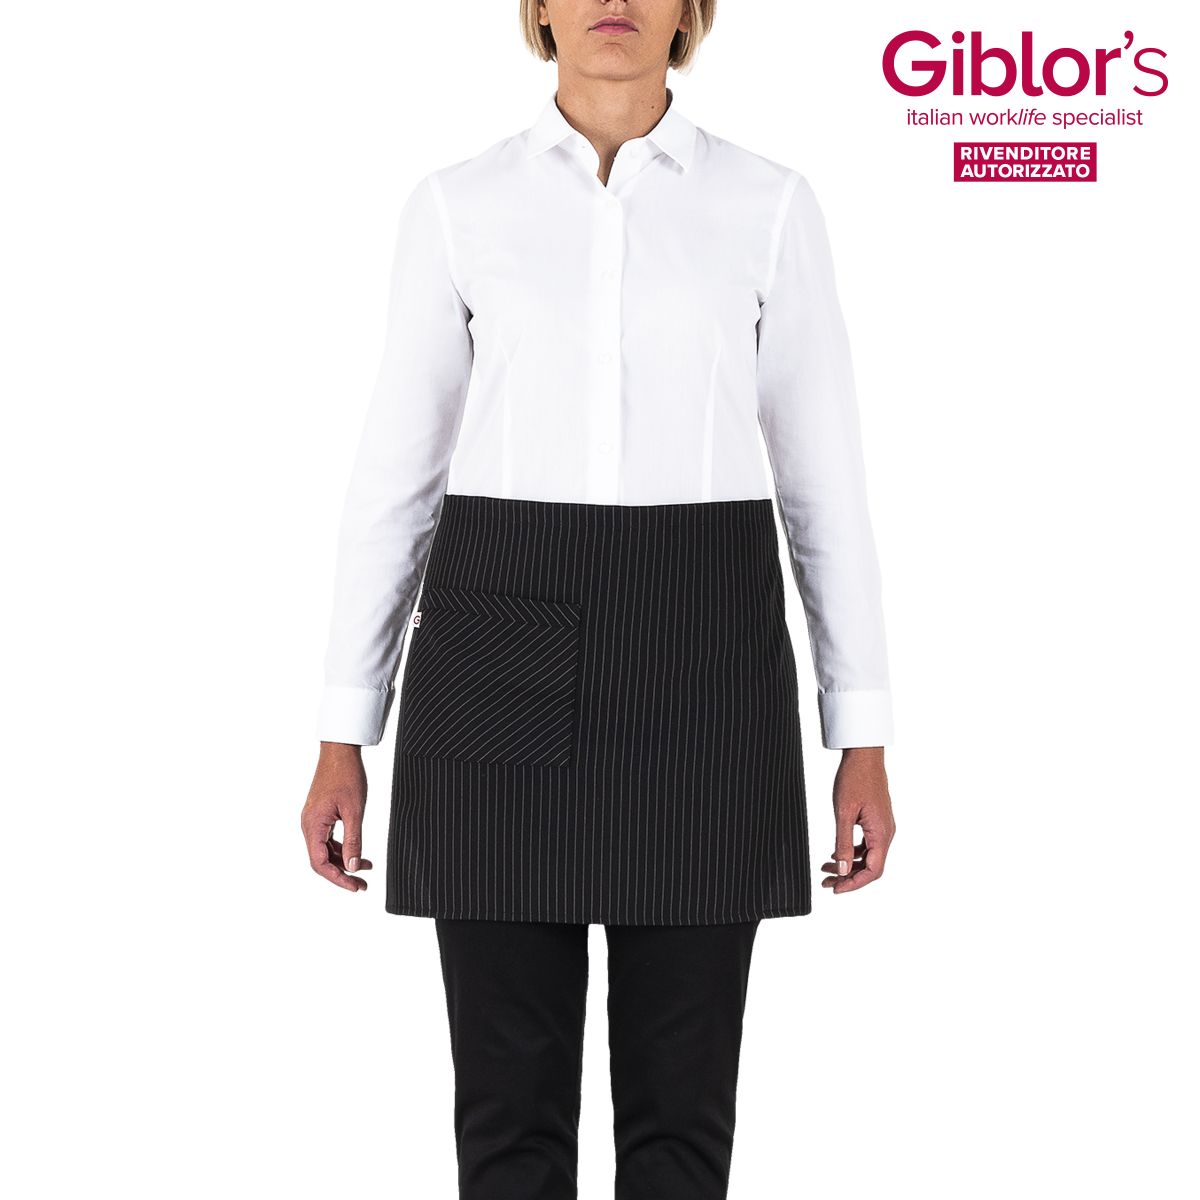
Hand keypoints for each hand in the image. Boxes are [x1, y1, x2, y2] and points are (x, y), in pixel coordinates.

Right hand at [301, 742, 371, 891]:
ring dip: (344, 862)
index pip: (319, 863)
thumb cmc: (347, 776)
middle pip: (321, 860)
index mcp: (313, 825)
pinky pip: (328, 839)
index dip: (337, 878)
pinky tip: (359, 854)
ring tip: (366, 870)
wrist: (340, 750)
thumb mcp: (355, 810)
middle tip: (362, 886)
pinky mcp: (320, 815)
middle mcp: (309, 825)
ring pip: (325, 851)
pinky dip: (342, 848)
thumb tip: (354, 867)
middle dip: (342, 874)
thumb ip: (354, 840)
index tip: (355, 887)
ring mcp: (313, 820)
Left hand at [820, 746, 894, 894]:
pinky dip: (852, 852)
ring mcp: (883, 827)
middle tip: (827, 882)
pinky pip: (867, 845)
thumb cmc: (855, 779)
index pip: (873, 870)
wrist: (864, 755)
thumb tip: (842, 869)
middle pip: (872, 867)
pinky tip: (835, 853)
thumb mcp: (844, 812)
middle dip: (849, 877)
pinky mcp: (877, 821)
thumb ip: (842, 843)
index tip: (836, 889)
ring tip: (826, 869)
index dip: (855, 884)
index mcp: (882, 833)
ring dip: (849, 865)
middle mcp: (886, 833)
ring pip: (869, 857)